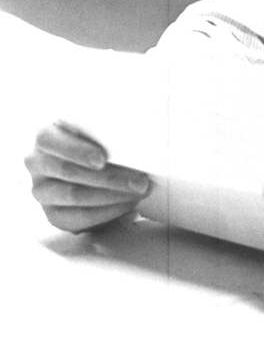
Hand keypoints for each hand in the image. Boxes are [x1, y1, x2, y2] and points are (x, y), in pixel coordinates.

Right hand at [24, 121, 151, 232]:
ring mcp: (43, 191)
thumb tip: (135, 137)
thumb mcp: (99, 131)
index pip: (49, 141)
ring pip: (75, 195)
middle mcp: (38, 164)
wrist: (96, 169)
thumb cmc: (99, 143)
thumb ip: (106, 131)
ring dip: (112, 195)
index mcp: (46, 137)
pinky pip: (79, 217)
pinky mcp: (53, 215)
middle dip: (109, 177)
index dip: (76, 150)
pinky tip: (128, 205)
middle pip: (68, 171)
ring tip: (139, 192)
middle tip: (140, 180)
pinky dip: (108, 212)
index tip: (102, 159)